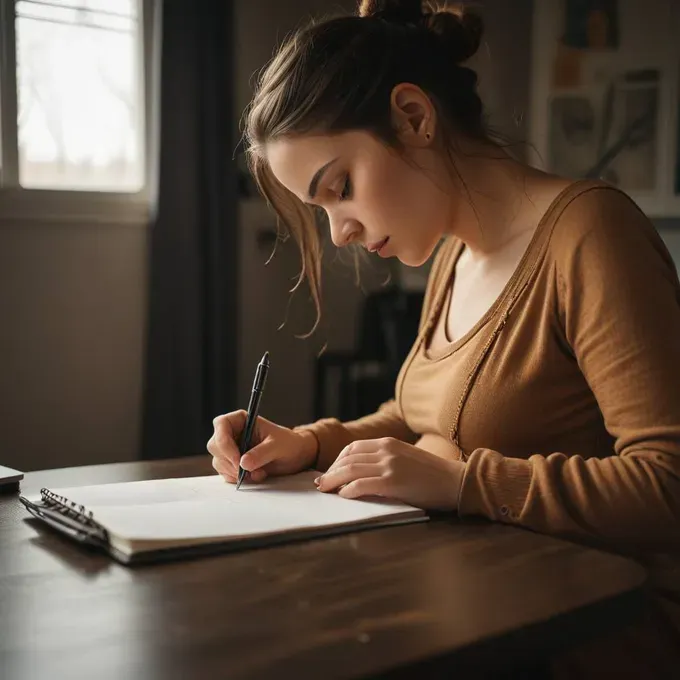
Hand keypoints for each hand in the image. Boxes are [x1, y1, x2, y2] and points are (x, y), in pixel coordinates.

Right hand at [207, 411, 317, 483]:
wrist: (294, 456)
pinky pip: (225, 472)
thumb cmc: (288, 444)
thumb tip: (244, 463)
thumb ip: (261, 453)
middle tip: (246, 471)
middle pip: (215, 445)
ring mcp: (230, 448)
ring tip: (258, 472)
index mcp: (241, 420)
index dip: (225, 443)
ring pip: (219, 461)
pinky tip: (254, 476)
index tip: (238, 460)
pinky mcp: (232, 463)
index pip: (221, 424)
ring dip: (235, 472)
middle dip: (230, 461)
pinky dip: (237, 478)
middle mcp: (232, 433)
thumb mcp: (278, 446)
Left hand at [315, 437, 464, 510]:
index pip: (353, 448)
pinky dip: (348, 490)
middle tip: (322, 483)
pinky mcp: (392, 482)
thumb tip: (361, 472)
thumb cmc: (433, 474)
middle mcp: (386, 450)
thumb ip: (386, 459)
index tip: (331, 472)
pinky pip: (361, 484)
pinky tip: (343, 496)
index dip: (338, 460)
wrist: (455, 481)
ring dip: (333, 480)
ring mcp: (389, 466)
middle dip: (331, 471)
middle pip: (347, 458)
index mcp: (388, 443)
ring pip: (350, 470)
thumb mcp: (406, 457)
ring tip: (325, 490)